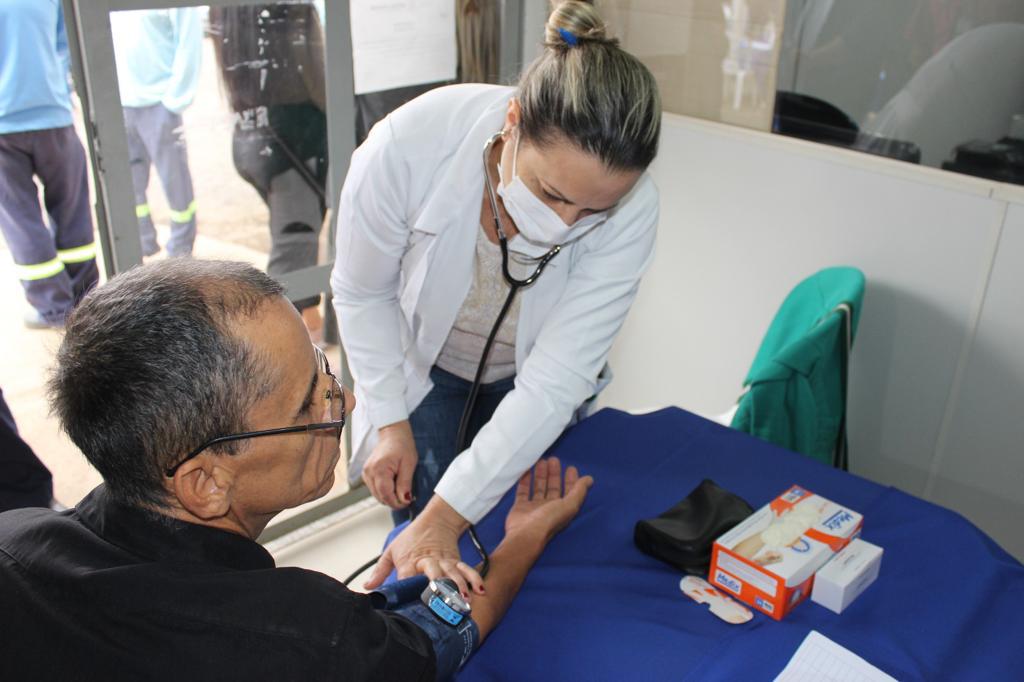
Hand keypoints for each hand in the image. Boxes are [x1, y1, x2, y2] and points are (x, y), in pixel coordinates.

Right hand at [362, 421, 417, 508]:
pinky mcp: (366, 474)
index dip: (397, 503)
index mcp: (379, 469)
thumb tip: (404, 500)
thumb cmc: (402, 445)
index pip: (386, 495)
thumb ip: (405, 483)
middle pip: (380, 497)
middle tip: (407, 496)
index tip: (408, 502)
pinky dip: (385, 490)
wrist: (393, 433)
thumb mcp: (409, 464)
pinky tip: (394, 483)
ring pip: (377, 495)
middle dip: (394, 500)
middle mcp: (368, 473)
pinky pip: (375, 489)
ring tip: (401, 487)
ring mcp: (366, 473)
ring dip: (389, 496)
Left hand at [363, 497, 481, 599]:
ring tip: (464, 601)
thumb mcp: (392, 551)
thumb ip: (380, 571)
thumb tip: (368, 587)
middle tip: (442, 602)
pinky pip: (466, 570)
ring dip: (459, 588)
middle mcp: (428, 563)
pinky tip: (480, 591)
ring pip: (452, 574)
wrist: (435, 519)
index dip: (409, 592)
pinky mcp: (456, 561)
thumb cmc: (412, 538)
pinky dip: (474, 579)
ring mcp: (444, 562)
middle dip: (438, 588)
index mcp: (409, 562)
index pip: (408, 579)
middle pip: (433, 575)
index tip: (410, 607)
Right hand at [504, 457, 592, 541]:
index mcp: (562, 509)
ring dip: (540, 475)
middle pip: (553, 488)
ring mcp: (534, 508)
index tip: (570, 467)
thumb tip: (589, 479)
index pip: (569, 492)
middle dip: (554, 474)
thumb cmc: (549, 519)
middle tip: (553, 459)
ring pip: (538, 488)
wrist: (525, 533)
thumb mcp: (569, 505)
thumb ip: (579, 491)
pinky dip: (525, 481)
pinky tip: (527, 470)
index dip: (571, 480)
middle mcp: (549, 508)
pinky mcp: (520, 507)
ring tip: (541, 461)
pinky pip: (523, 491)